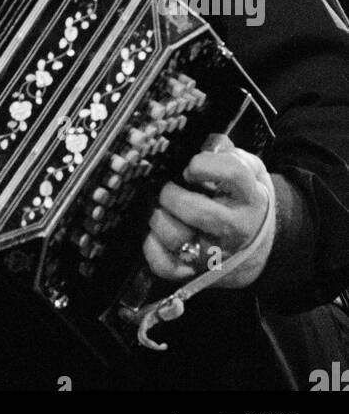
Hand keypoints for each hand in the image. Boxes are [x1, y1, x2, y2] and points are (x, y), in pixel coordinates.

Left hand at [143, 133, 274, 289]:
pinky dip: (152, 248)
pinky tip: (154, 234)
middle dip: (174, 195)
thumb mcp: (250, 171)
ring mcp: (215, 253)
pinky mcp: (196, 271)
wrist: (262, 245)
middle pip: (200, 212)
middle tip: (168, 188)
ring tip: (161, 208)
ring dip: (160, 218)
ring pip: (178, 238)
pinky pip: (166, 265)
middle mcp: (235, 227)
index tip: (191, 167)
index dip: (204, 164)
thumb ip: (229, 153)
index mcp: (250, 197)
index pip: (231, 173)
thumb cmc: (246, 199)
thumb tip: (205, 142)